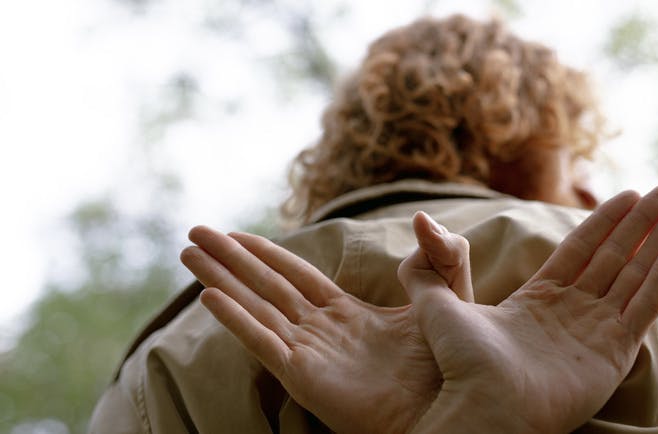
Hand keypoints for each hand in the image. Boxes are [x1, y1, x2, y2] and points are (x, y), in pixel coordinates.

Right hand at [180, 227, 460, 433]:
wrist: (447, 405)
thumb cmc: (450, 359)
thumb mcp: (446, 295)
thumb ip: (435, 258)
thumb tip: (425, 221)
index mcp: (346, 312)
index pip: (296, 275)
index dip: (265, 253)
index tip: (236, 234)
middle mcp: (320, 330)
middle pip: (265, 285)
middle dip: (230, 259)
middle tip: (194, 233)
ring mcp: (309, 352)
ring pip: (255, 307)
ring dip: (220, 279)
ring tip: (187, 254)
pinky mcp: (304, 376)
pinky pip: (263, 342)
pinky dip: (236, 321)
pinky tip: (209, 298)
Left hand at [399, 186, 657, 432]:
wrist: (483, 405)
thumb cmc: (461, 362)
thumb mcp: (438, 305)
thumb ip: (429, 268)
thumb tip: (418, 227)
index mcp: (539, 298)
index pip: (581, 249)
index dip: (606, 220)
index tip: (629, 194)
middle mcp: (573, 312)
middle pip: (616, 256)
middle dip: (643, 222)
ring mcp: (596, 331)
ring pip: (636, 275)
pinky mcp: (614, 353)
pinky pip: (644, 307)